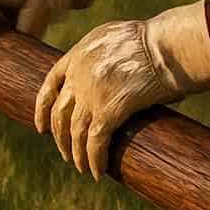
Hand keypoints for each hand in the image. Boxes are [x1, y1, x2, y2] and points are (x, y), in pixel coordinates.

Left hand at [34, 0, 209, 179]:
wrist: (168, 46)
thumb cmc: (153, 41)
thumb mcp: (115, 37)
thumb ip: (102, 55)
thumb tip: (109, 75)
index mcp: (78, 54)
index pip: (51, 84)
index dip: (43, 109)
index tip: (42, 127)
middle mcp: (79, 74)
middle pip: (59, 112)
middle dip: (60, 137)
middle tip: (65, 153)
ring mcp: (91, 93)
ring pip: (74, 131)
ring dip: (76, 154)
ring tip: (81, 167)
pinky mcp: (109, 110)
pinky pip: (95, 142)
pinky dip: (94, 160)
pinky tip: (98, 172)